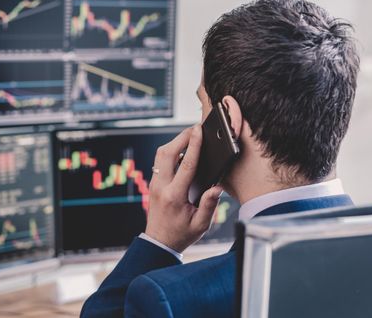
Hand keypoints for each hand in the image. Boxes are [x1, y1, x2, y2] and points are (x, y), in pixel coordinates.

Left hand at [145, 125, 223, 252]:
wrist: (159, 243)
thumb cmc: (181, 234)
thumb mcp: (201, 225)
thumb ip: (209, 205)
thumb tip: (217, 187)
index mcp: (175, 196)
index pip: (186, 165)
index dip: (194, 145)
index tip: (199, 130)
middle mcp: (161, 187)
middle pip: (167, 153)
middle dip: (181, 137)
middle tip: (195, 128)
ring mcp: (154, 184)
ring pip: (160, 155)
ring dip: (174, 142)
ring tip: (190, 136)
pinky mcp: (153, 183)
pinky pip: (160, 161)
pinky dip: (170, 151)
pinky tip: (182, 150)